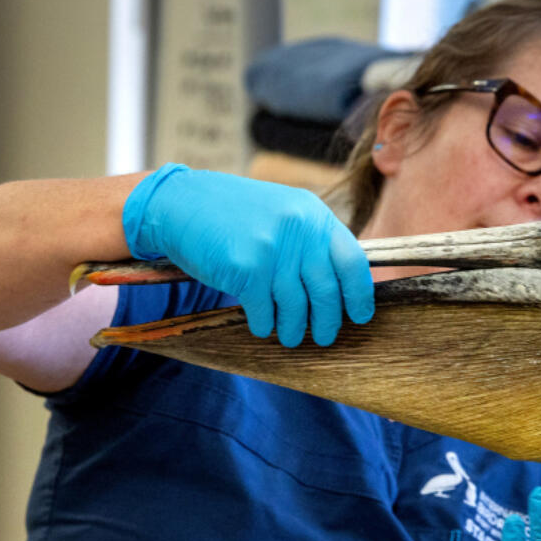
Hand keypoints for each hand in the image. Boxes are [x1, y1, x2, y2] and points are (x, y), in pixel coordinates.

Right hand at [122, 163, 373, 346]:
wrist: (180, 204)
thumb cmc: (234, 214)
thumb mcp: (284, 213)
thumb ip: (312, 241)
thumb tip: (343, 284)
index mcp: (314, 215)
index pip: (353, 262)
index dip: (360, 294)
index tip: (360, 314)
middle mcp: (298, 230)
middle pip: (327, 290)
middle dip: (328, 320)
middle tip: (326, 335)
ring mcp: (273, 249)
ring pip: (296, 305)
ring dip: (296, 328)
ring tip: (293, 336)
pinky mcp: (246, 268)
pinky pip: (265, 310)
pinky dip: (266, 324)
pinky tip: (264, 326)